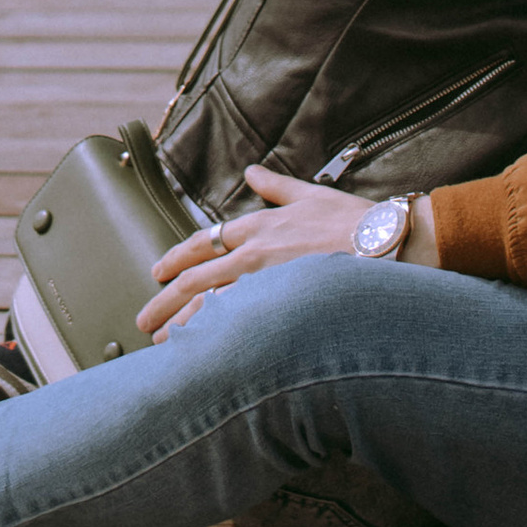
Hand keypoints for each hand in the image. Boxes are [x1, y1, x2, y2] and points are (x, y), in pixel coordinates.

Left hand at [134, 168, 439, 335]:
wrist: (384, 244)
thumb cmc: (352, 220)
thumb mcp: (310, 194)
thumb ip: (275, 187)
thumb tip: (253, 172)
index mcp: (258, 225)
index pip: (203, 243)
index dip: (176, 258)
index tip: (158, 272)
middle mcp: (253, 253)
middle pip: (193, 279)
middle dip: (163, 300)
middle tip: (143, 320)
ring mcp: (264, 283)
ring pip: (207, 306)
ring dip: (178, 324)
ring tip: (160, 341)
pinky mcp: (278, 306)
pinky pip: (233, 326)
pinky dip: (209, 338)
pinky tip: (195, 353)